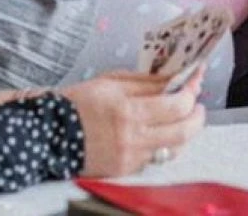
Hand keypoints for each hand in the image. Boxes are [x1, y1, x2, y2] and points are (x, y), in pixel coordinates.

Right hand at [62, 69, 205, 176]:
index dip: (191, 92)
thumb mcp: (112, 81)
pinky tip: (161, 134)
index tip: (196, 81)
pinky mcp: (125, 170)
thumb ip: (147, 81)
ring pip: (175, 148)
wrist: (49, 134)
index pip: (176, 104)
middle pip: (184, 131)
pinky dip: (164, 145)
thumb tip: (177, 78)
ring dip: (185, 132)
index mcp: (128, 110)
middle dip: (197, 116)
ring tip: (182, 119)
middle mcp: (132, 137)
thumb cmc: (79, 103)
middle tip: (197, 105)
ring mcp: (130, 157)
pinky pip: (156, 158)